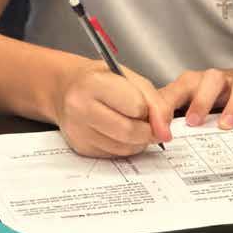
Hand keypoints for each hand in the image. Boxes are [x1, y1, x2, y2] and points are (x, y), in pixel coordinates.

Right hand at [53, 60, 172, 156]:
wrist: (67, 88)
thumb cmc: (101, 80)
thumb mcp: (131, 78)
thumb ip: (156, 102)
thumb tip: (165, 132)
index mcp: (94, 83)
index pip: (136, 106)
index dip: (147, 108)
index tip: (144, 105)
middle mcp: (80, 107)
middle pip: (130, 131)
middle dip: (147, 130)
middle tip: (146, 122)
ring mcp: (78, 129)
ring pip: (125, 148)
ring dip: (138, 140)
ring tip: (131, 124)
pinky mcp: (80, 147)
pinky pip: (115, 155)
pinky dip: (124, 146)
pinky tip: (117, 131)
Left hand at [160, 68, 232, 129]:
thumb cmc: (214, 96)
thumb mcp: (189, 101)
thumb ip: (170, 111)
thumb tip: (149, 128)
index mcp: (196, 82)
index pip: (180, 88)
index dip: (168, 106)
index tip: (163, 128)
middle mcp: (219, 80)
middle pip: (211, 78)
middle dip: (202, 100)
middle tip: (194, 122)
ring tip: (226, 126)